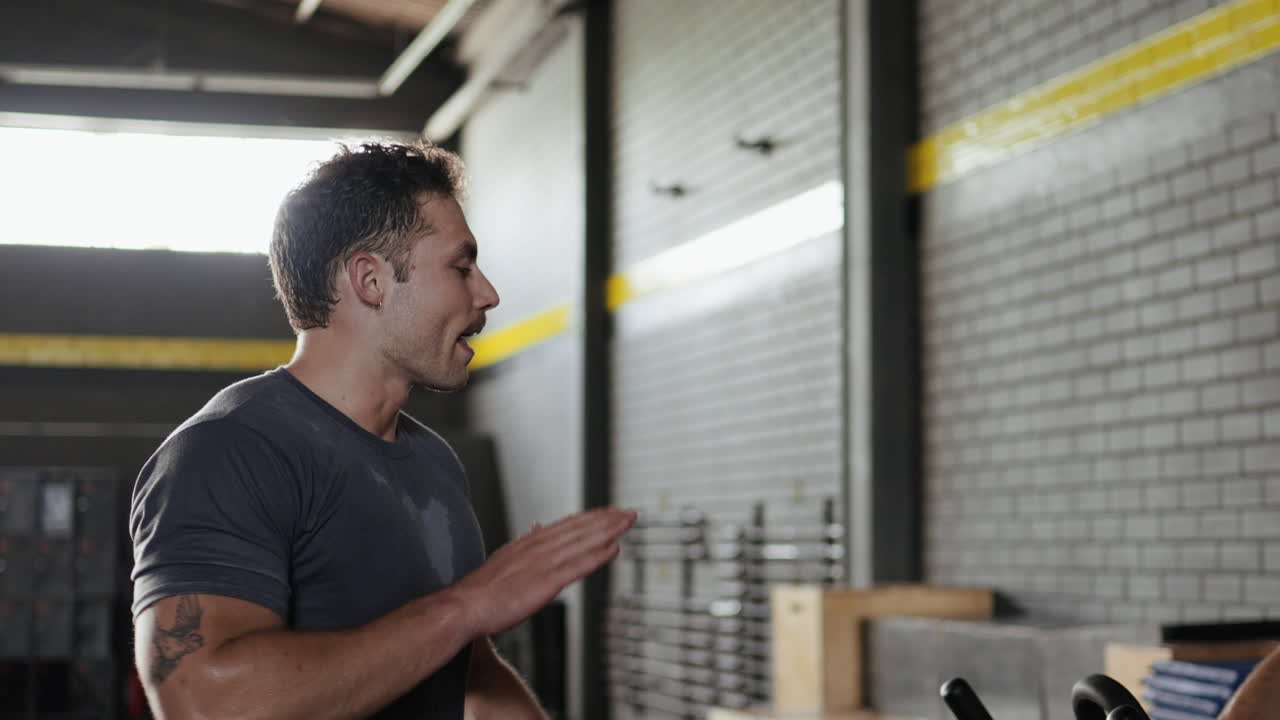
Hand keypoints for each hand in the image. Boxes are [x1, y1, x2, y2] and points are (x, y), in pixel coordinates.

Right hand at [449, 507, 635, 637]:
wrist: (462, 607)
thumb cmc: (481, 592)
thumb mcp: (505, 559)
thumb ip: (526, 544)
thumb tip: (537, 528)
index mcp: (528, 544)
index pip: (565, 525)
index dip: (590, 517)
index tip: (609, 511)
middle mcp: (537, 548)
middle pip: (578, 528)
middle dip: (605, 519)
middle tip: (628, 512)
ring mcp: (541, 565)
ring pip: (581, 542)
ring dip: (607, 530)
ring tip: (627, 522)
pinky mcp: (544, 583)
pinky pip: (576, 567)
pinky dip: (596, 556)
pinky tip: (613, 549)